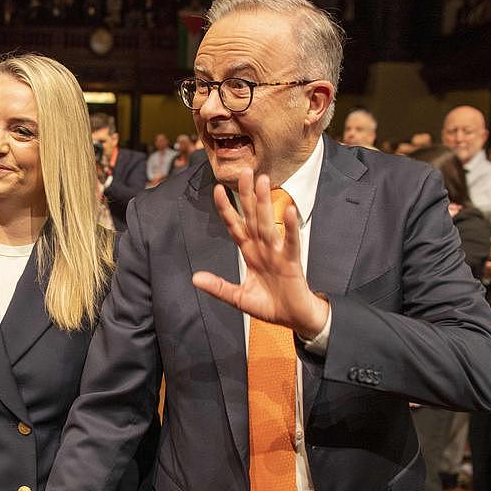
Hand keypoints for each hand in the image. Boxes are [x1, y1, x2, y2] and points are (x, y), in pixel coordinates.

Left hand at [190, 172, 328, 337]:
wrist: (294, 319)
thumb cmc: (270, 306)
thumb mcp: (239, 298)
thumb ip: (219, 287)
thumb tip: (196, 278)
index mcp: (250, 253)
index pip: (235, 226)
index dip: (226, 209)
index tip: (217, 189)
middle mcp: (263, 248)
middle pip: (253, 217)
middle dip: (247, 195)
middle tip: (244, 171)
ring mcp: (277, 253)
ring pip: (268, 223)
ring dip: (265, 203)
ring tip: (263, 181)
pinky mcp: (292, 262)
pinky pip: (291, 242)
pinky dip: (290, 227)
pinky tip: (289, 211)